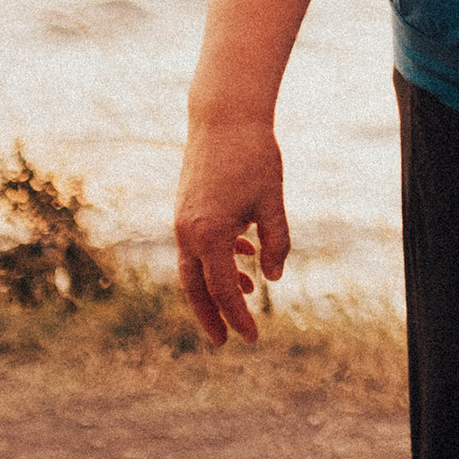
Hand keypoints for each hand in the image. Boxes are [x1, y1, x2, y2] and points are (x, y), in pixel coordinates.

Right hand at [173, 114, 290, 346]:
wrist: (224, 117)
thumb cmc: (254, 157)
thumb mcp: (273, 202)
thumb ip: (276, 242)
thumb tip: (274, 280)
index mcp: (210, 235)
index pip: (223, 291)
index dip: (238, 317)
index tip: (253, 338)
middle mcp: (188, 233)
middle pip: (195, 288)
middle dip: (211, 316)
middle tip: (225, 341)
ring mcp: (182, 220)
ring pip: (193, 267)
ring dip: (215, 286)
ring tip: (245, 295)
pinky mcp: (184, 208)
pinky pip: (196, 245)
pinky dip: (216, 257)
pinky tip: (245, 255)